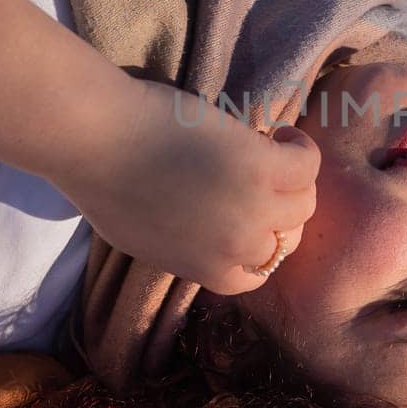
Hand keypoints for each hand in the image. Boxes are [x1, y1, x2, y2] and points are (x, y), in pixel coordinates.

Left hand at [0, 0, 319, 296]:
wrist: (98, 139)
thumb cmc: (103, 176)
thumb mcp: (139, 236)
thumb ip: (178, 242)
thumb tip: (201, 226)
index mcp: (201, 268)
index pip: (252, 275)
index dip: (256, 244)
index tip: (250, 216)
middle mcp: (233, 247)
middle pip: (284, 239)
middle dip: (276, 211)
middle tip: (263, 179)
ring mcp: (252, 210)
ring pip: (302, 204)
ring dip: (293, 180)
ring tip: (273, 150)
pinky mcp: (262, 167)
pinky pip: (308, 165)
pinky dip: (300, 148)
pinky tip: (280, 132)